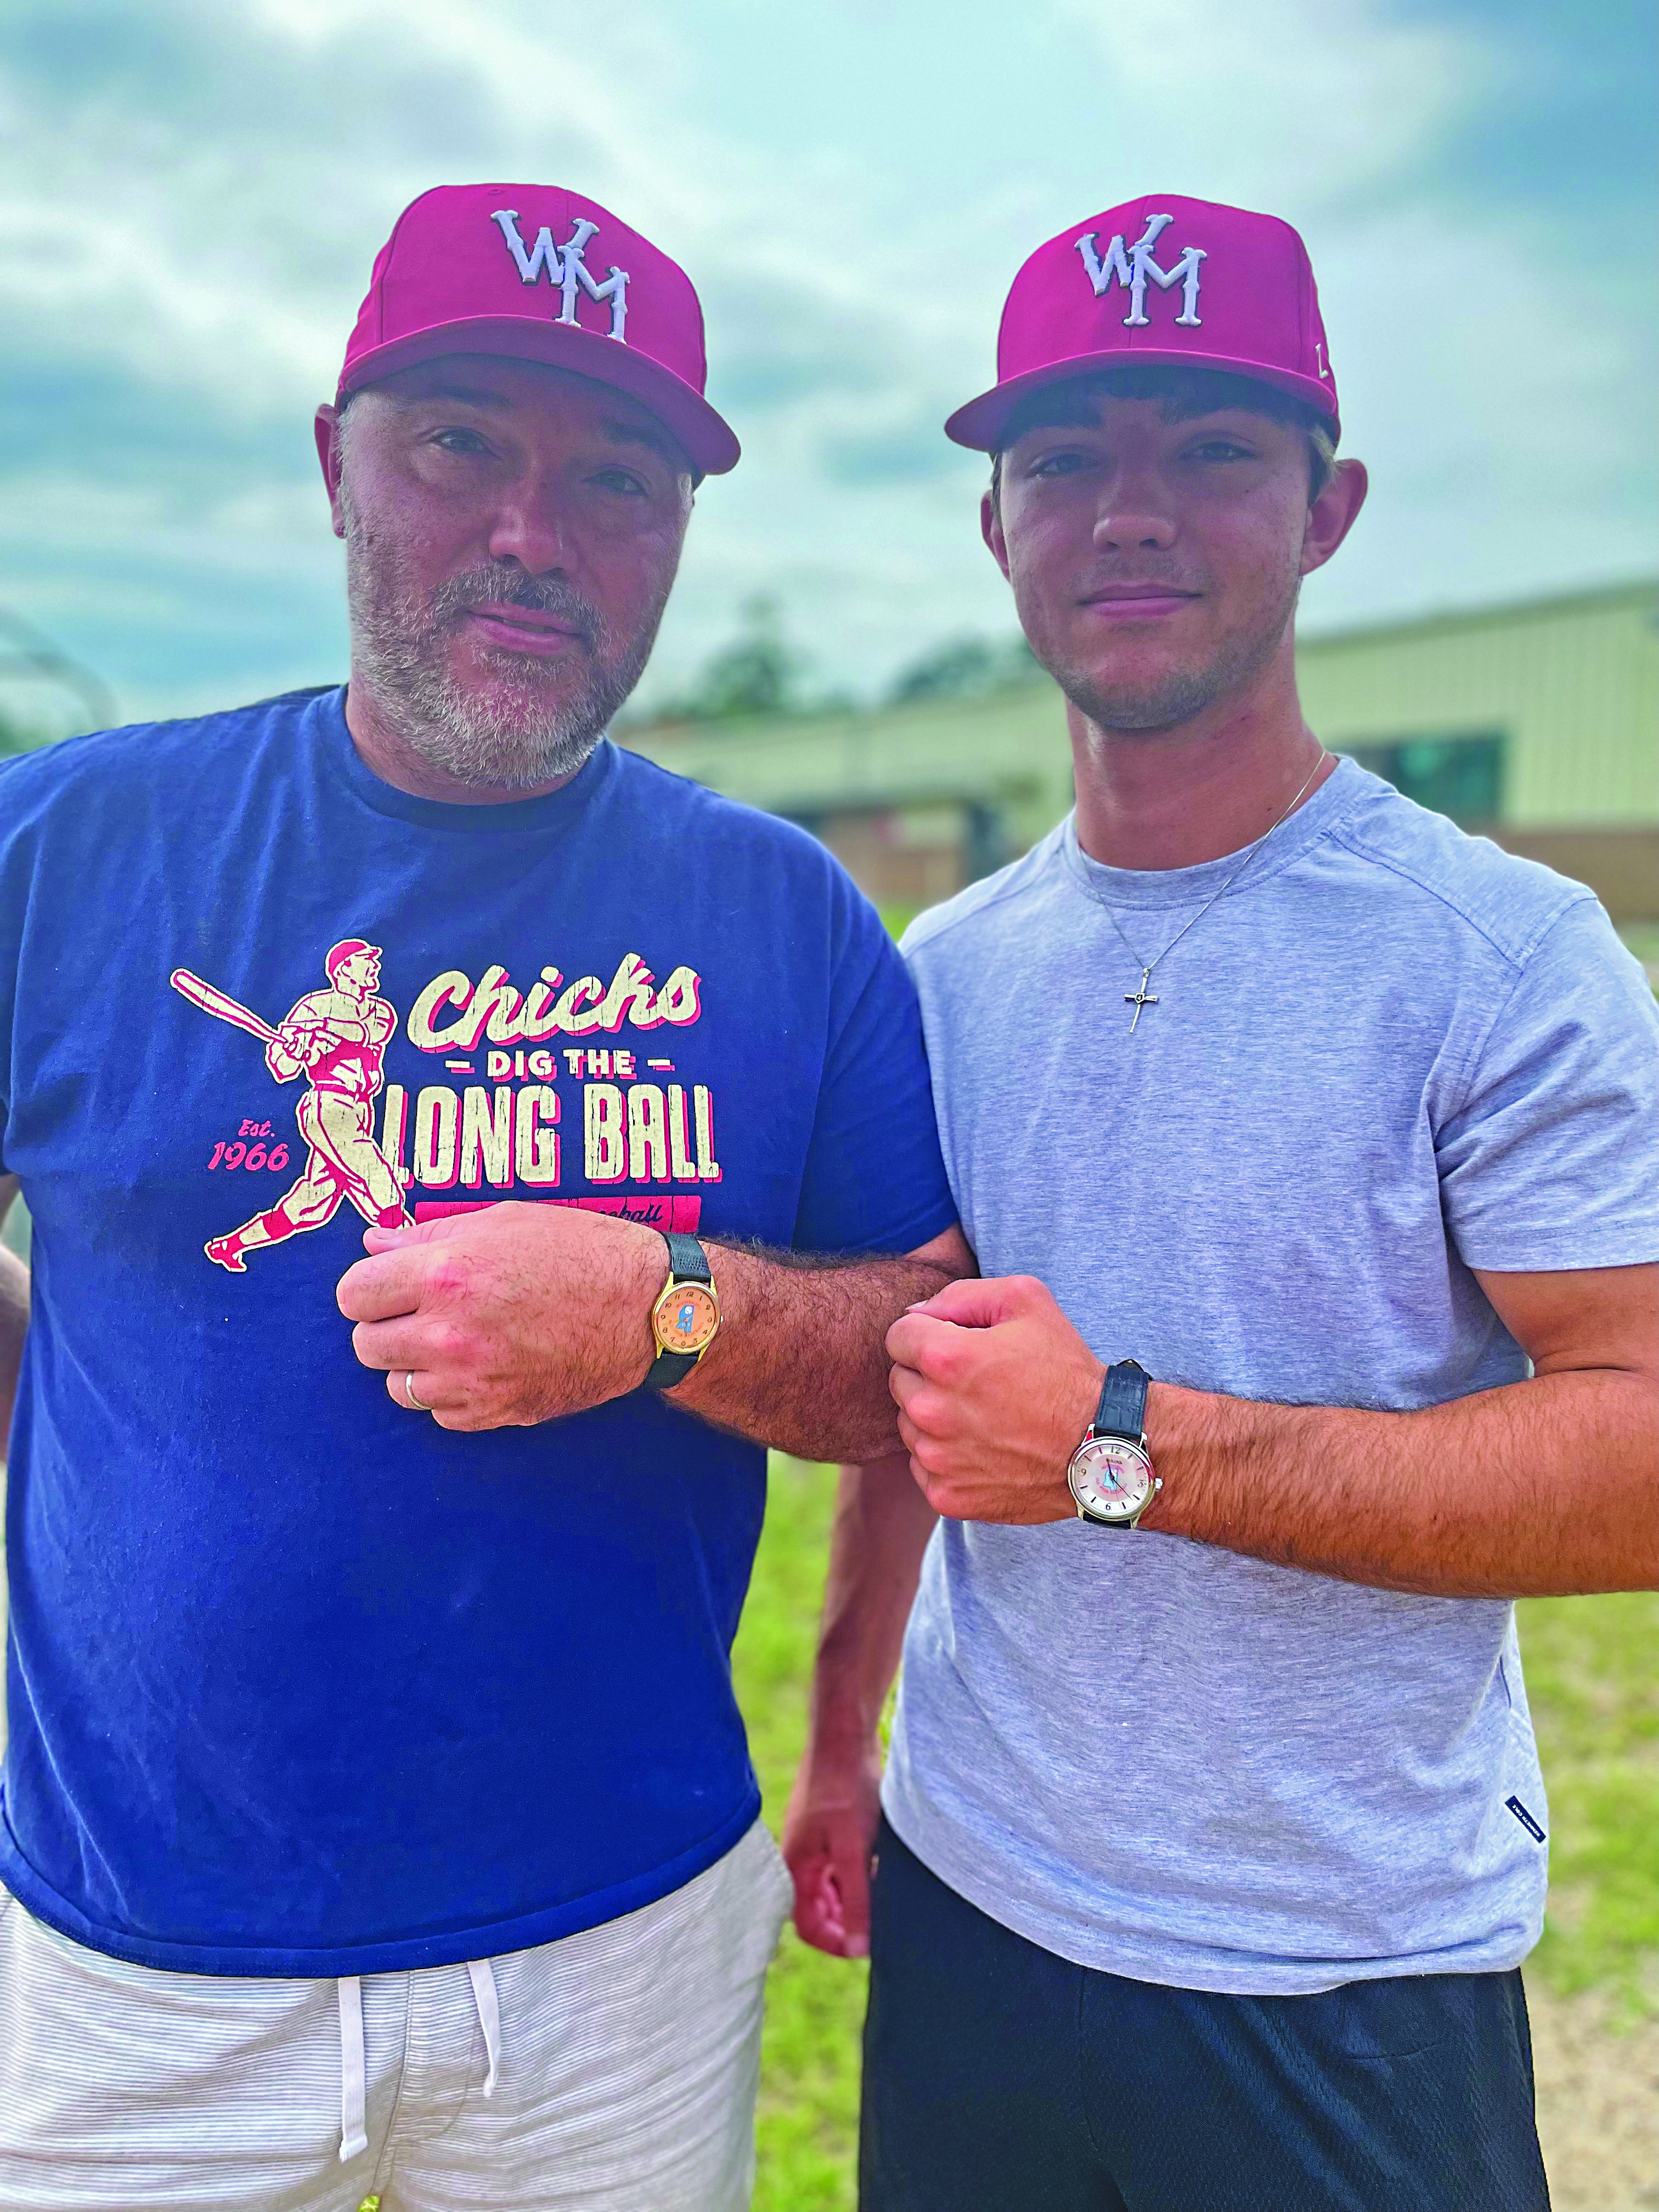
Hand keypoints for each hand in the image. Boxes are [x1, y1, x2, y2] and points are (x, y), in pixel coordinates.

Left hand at [336, 1202, 663, 1428]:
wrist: (646, 1310)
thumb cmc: (580, 1251)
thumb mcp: (503, 1220)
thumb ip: (430, 1235)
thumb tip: (374, 1244)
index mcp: (446, 1274)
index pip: (353, 1295)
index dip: (369, 1287)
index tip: (388, 1284)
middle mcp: (450, 1333)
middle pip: (366, 1345)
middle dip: (386, 1325)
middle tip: (421, 1311)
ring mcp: (471, 1380)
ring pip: (398, 1386)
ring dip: (415, 1364)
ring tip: (455, 1339)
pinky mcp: (495, 1413)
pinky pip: (439, 1413)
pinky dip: (451, 1393)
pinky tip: (483, 1364)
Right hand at [782, 1737, 882, 1958]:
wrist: (846, 1735)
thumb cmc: (845, 1789)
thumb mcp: (853, 1850)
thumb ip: (855, 1899)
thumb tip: (859, 1947)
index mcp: (796, 1867)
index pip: (807, 1926)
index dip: (835, 1941)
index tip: (868, 1943)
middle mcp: (802, 1858)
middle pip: (821, 1909)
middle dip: (849, 1918)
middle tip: (883, 1916)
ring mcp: (817, 1842)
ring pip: (836, 1886)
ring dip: (859, 1894)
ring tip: (885, 1886)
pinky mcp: (833, 1827)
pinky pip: (845, 1864)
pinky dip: (863, 1871)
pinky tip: (884, 1862)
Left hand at [886, 1275, 1102, 1523]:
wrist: (1101, 1444)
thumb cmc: (1064, 1369)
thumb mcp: (1025, 1300)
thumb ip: (960, 1295)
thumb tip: (915, 1315)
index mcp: (945, 1358)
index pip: (898, 1335)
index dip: (929, 1333)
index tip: (959, 1344)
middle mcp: (932, 1411)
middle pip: (899, 1380)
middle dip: (928, 1374)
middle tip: (976, 1381)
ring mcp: (937, 1459)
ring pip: (908, 1424)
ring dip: (934, 1415)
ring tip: (983, 1414)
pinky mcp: (946, 1496)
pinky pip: (923, 1465)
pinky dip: (945, 1456)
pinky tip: (983, 1446)